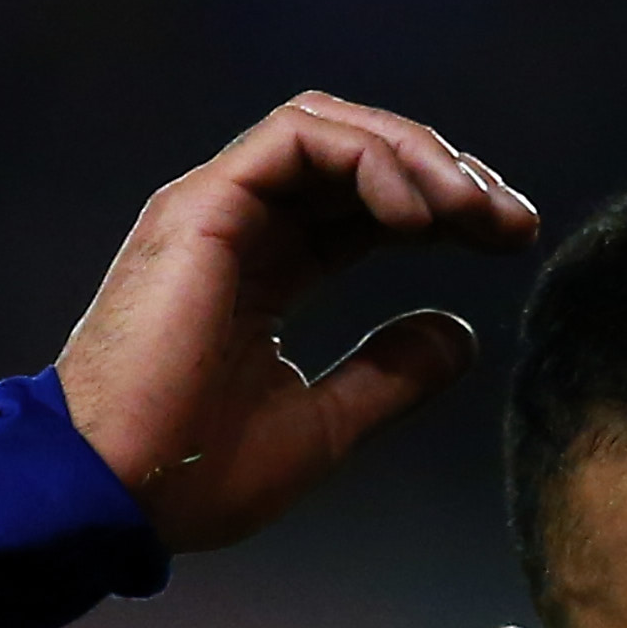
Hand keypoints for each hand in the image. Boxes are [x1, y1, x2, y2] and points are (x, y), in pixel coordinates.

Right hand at [53, 92, 538, 552]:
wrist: (113, 497)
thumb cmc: (194, 476)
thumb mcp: (324, 426)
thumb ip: (390, 376)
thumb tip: (462, 333)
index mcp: (263, 272)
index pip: (367, 208)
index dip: (445, 212)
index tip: (511, 242)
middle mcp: (239, 226)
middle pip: (359, 158)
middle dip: (449, 177)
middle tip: (513, 222)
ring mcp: (214, 208)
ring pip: (332, 130)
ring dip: (417, 159)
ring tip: (474, 213)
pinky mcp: (201, 207)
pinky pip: (297, 140)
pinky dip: (369, 159)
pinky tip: (419, 213)